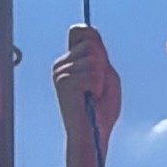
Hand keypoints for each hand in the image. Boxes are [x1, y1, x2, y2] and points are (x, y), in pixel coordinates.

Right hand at [53, 24, 121, 155]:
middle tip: (98, 88)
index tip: (99, 62)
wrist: (93, 135)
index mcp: (69, 62)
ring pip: (94, 59)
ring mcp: (60, 73)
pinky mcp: (64, 82)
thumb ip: (99, 53)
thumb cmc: (101, 109)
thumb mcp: (106, 75)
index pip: (80, 31)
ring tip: (93, 95)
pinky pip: (93, 73)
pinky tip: (89, 99)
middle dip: (103, 66)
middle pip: (92, 44)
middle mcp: (61, 65)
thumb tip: (88, 32)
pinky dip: (98, 87)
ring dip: (101, 79)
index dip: (93, 39)